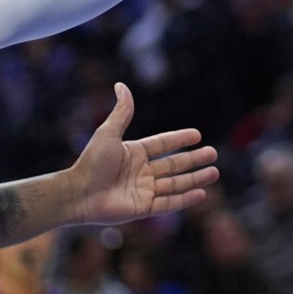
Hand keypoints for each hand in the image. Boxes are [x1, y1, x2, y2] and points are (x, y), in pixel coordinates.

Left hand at [66, 83, 218, 225]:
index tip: (197, 135)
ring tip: (214, 172)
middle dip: (194, 160)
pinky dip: (185, 200)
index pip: (163, 144)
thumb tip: (121, 84)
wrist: (78, 194)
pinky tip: (202, 194)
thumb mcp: (108, 133)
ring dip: (195, 178)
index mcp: (134, 153)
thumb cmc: (91, 162)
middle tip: (213, 154)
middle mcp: (141, 171)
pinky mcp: (143, 208)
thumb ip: (122, 111)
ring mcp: (143, 190)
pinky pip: (169, 203)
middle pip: (174, 164)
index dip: (180, 139)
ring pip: (175, 184)